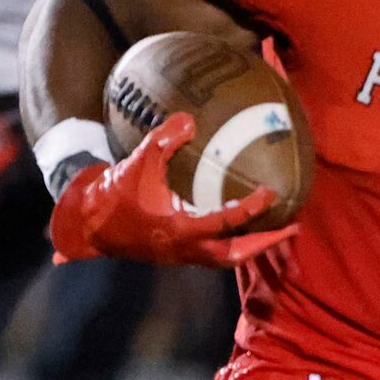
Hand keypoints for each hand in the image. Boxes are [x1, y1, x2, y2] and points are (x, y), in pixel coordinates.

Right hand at [48, 113, 293, 267]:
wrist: (88, 226)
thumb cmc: (114, 195)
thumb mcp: (138, 163)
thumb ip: (163, 140)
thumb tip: (190, 119)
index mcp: (180, 231)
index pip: (225, 222)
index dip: (251, 208)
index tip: (271, 192)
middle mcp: (185, 249)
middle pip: (236, 255)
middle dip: (264, 243)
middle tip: (290, 228)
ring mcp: (182, 256)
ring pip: (226, 260)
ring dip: (252, 247)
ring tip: (275, 232)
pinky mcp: (177, 255)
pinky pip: (214, 255)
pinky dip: (232, 245)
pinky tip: (243, 230)